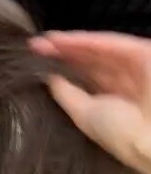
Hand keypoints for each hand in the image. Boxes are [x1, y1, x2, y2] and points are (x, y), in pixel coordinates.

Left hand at [29, 30, 150, 173]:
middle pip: (89, 64)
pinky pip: (110, 43)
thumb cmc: (122, 134)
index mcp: (114, 104)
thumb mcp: (85, 116)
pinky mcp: (142, 53)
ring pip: (97, 51)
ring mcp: (133, 68)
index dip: (63, 69)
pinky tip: (61, 39)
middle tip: (34, 48)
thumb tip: (49, 78)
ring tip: (42, 42)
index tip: (36, 63)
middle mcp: (123, 85)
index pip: (86, 81)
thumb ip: (66, 95)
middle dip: (62, 55)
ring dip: (69, 45)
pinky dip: (85, 40)